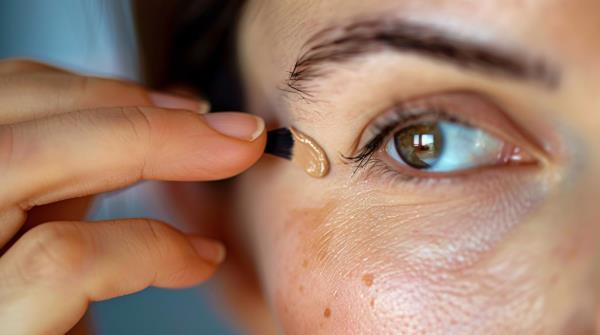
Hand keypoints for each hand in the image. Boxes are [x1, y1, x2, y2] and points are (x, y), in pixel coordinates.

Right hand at [0, 59, 265, 333]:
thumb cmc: (41, 321)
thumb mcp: (38, 243)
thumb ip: (67, 190)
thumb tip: (149, 130)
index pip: (5, 103)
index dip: (93, 89)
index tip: (177, 103)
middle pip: (10, 119)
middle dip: (126, 104)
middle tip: (223, 122)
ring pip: (25, 159)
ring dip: (147, 144)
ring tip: (227, 156)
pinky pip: (65, 259)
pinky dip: (148, 245)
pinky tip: (199, 258)